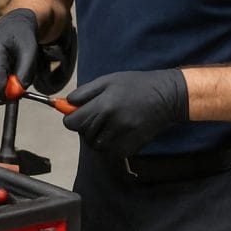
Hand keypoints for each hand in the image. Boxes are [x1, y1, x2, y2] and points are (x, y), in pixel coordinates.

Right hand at [0, 8, 38, 99]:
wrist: (15, 24)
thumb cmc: (23, 37)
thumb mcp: (30, 54)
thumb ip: (24, 74)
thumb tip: (17, 92)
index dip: (6, 93)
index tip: (17, 95)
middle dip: (2, 90)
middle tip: (15, 88)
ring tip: (9, 74)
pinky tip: (2, 72)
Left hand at [62, 69, 188, 156]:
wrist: (165, 97)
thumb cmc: (135, 85)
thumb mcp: (108, 81)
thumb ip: (85, 93)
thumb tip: (66, 103)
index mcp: (103, 106)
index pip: (72, 122)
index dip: (71, 117)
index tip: (76, 113)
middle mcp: (111, 124)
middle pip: (83, 134)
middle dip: (85, 125)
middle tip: (97, 114)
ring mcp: (122, 138)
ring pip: (96, 144)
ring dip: (97, 136)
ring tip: (108, 122)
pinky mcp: (131, 148)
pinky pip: (110, 150)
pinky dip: (110, 143)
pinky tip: (119, 130)